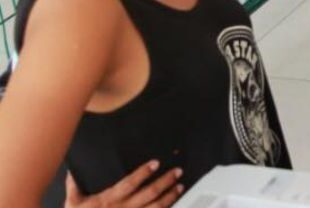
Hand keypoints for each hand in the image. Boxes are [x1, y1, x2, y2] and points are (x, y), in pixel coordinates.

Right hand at [65, 161, 182, 207]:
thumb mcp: (72, 204)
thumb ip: (74, 185)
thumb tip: (73, 170)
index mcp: (108, 200)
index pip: (129, 184)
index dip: (143, 173)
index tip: (155, 163)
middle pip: (149, 194)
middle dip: (165, 182)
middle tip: (177, 172)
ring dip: (170, 197)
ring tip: (180, 187)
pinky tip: (173, 205)